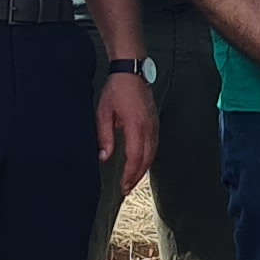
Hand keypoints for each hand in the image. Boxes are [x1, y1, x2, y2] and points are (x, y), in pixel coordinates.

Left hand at [99, 70, 157, 188]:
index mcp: (136, 126)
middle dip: (137, 176)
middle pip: (146, 159)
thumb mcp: (104, 113)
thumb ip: (105, 137)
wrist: (131, 71)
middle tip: (127, 188)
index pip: (135, 157)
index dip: (130, 174)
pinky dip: (148, 158)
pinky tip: (141, 163)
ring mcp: (154, 124)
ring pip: (153, 153)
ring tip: (133, 180)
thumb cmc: (116, 90)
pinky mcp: (155, 121)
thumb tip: (104, 157)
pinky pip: (154, 145)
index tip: (123, 186)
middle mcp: (149, 127)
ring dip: (143, 169)